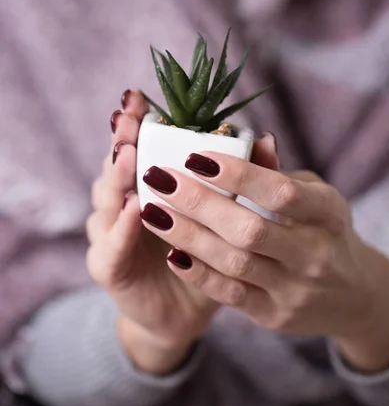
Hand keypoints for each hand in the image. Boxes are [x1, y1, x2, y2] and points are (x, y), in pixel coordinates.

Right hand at [88, 91, 217, 374]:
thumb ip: (241, 177)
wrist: (184, 309)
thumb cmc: (207, 252)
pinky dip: (120, 229)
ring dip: (118, 177)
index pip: (135, 143)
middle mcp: (121, 200)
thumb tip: (267, 139)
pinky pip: (109, 247)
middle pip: (114, 164)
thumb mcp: (226, 212)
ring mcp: (109, 232)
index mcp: (145, 181)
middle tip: (127, 118)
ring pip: (106, 199)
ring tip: (131, 156)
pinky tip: (134, 210)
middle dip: (121, 139)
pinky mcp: (108, 266)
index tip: (139, 96)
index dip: (134, 120)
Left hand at [141, 140, 388, 372]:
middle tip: (159, 178)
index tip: (194, 156)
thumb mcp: (315, 196)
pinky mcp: (274, 315)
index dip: (236, 174)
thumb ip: (278, 172)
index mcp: (327, 214)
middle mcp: (314, 254)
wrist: (352, 294)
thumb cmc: (324, 230)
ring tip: (152, 211)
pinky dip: (198, 272)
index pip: (279, 192)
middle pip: (248, 228)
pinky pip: (229, 294)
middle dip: (198, 202)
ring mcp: (295, 289)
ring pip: (232, 261)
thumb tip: (252, 138)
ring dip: (187, 235)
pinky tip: (171, 250)